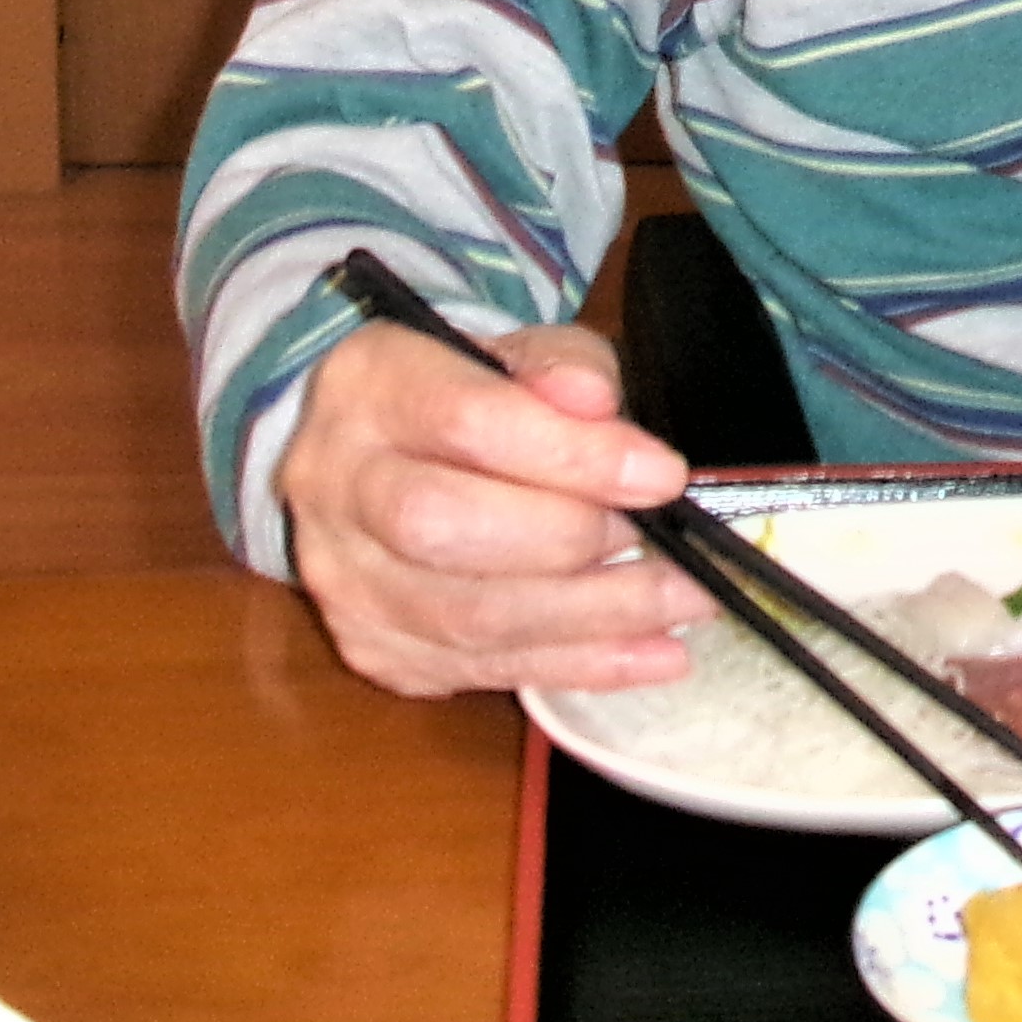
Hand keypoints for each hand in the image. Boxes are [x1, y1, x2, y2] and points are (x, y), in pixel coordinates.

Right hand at [280, 317, 711, 697]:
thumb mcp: (517, 352)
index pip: (466, 423)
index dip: (572, 455)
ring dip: (594, 617)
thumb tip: (598, 403)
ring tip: (686, 602)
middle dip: (573, 540)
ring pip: (466, 618)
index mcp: (368, 386)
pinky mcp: (373, 647)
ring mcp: (343, 579)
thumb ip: (561, 367)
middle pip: (445, 528)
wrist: (377, 453)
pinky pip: (480, 670)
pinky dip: (579, 666)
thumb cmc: (466, 393)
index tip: (662, 475)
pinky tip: (654, 654)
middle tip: (666, 540)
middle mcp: (334, 486)